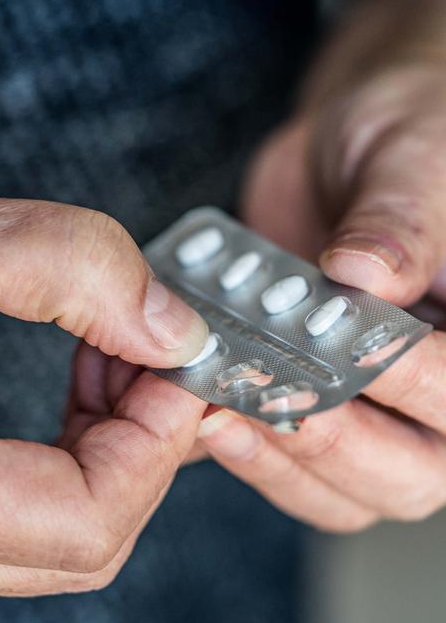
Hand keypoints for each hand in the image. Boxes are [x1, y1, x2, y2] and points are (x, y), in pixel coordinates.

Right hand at [0, 150, 208, 600]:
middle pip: (82, 542)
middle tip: (160, 359)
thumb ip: (76, 271)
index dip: (158, 441)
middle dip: (144, 447)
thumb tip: (175, 334)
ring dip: (114, 449)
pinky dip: (77, 454)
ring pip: (60, 535)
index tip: (183, 366)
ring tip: (120, 358)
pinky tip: (84, 382)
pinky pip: (26, 514)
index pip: (84, 519)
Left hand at [197, 65, 445, 531]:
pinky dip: (241, 449)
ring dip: (276, 459)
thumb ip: (401, 219)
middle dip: (333, 443)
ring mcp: (366, 408)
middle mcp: (431, 396)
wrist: (347, 149)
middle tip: (268, 399)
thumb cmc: (408, 136)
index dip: (414, 382)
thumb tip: (367, 276)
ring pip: (338, 486)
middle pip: (405, 473)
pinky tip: (200, 411)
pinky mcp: (305, 400)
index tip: (350, 352)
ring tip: (219, 411)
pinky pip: (280, 458)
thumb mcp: (414, 158)